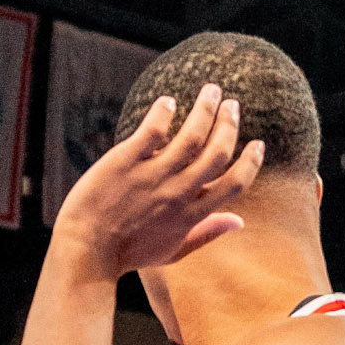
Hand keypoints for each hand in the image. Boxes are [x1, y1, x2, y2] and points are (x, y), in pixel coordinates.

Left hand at [52, 86, 263, 281]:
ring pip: (191, 136)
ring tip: (212, 91)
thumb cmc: (131, 252)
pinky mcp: (125, 162)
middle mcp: (178, 193)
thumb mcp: (175, 251)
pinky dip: (164, 113)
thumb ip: (208, 233)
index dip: (251, 162)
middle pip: (217, 152)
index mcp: (193, 215)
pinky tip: (169, 101)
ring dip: (206, 109)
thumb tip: (239, 222)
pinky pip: (152, 131)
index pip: (234, 184)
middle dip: (229, 125)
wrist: (87, 250)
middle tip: (232, 105)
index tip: (257, 144)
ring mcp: (153, 176)